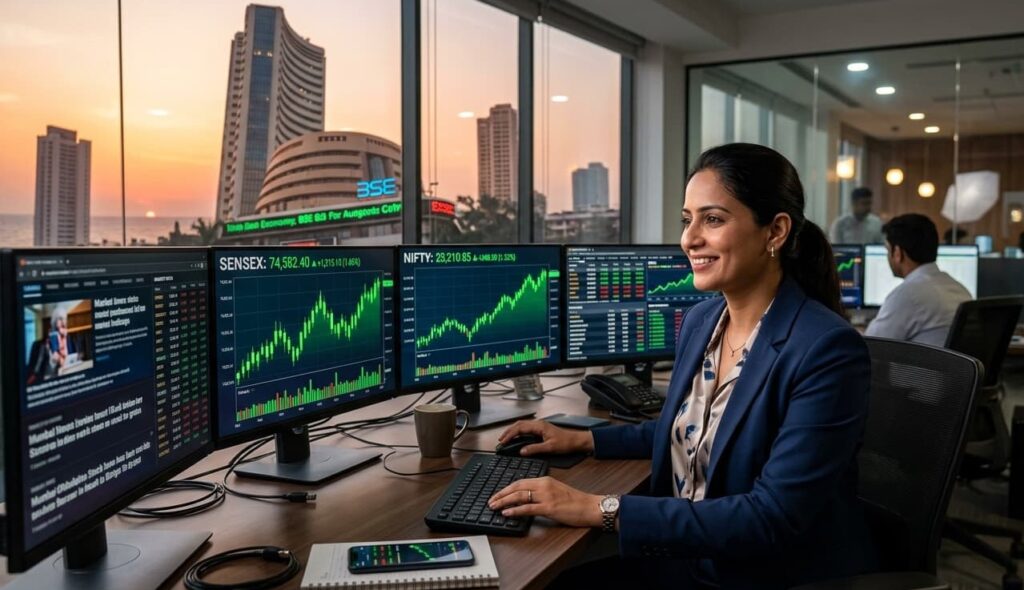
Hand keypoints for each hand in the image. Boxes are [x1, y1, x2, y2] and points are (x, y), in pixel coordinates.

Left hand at [488, 476, 603, 527]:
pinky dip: (515, 510)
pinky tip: (507, 513)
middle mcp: (544, 485)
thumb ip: (541, 492)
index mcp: (545, 480)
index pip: (520, 482)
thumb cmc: (575, 501)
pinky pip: (528, 508)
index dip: (506, 488)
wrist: (590, 506)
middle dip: (501, 494)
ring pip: (519, 496)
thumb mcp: (556, 490)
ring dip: (504, 501)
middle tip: (491, 500)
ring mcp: (546, 496)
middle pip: (516, 487)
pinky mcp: (549, 507)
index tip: (498, 494)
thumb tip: (526, 499)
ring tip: (494, 506)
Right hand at [497, 420, 593, 456]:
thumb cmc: (566, 443)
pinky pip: (526, 429)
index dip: (510, 434)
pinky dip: (519, 433)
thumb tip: (522, 451)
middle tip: (500, 440)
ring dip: (513, 431)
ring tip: (505, 439)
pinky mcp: (541, 430)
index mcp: (539, 426)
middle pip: (519, 425)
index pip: (520, 428)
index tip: (503, 442)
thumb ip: (535, 449)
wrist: (576, 441)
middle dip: (508, 432)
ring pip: (522, 426)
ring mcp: (539, 426)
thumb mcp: (550, 448)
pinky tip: (516, 439)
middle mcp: (538, 424)